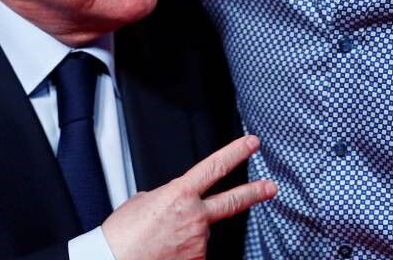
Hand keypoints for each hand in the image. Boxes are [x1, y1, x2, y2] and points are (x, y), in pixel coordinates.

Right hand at [101, 135, 276, 259]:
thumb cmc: (122, 235)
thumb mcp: (141, 202)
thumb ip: (167, 197)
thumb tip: (175, 203)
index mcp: (179, 195)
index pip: (214, 167)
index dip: (235, 153)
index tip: (251, 144)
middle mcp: (195, 217)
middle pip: (233, 201)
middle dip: (255, 192)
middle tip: (270, 187)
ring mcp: (198, 242)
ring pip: (201, 233)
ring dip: (188, 235)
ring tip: (162, 240)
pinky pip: (195, 252)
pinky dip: (183, 252)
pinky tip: (166, 251)